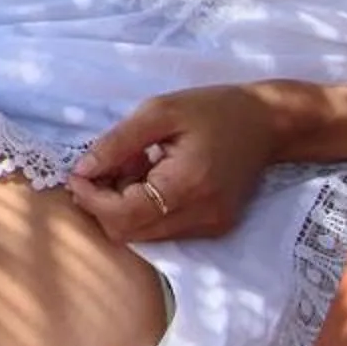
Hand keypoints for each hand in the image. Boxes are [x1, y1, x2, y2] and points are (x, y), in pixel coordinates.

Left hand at [67, 88, 277, 243]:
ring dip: (124, 206)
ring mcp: (211, 227)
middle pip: (129, 232)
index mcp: (188, 185)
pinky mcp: (215, 228)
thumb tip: (82, 170)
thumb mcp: (158, 112)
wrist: (269, 123)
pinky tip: (154, 177)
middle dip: (105, 203)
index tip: (77, 172)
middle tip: (109, 165)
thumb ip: (116, 143)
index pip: (123, 215)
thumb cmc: (213, 109)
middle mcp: (201, 217)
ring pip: (144, 235)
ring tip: (136, 165)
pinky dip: (146, 209)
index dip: (91, 198)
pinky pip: (164, 230)